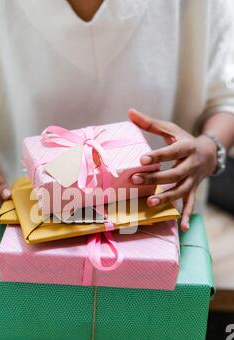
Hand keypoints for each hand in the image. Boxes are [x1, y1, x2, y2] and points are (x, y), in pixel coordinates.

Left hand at [128, 109, 216, 230]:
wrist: (208, 153)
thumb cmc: (183, 140)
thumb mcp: (170, 129)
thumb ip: (150, 123)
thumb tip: (129, 112)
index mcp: (186, 147)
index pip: (171, 152)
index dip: (157, 155)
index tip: (141, 159)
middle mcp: (191, 165)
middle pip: (174, 173)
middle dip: (155, 178)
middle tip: (136, 180)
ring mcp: (193, 180)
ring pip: (181, 190)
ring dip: (166, 197)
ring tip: (150, 203)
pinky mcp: (192, 190)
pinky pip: (190, 204)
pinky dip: (186, 216)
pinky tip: (181, 227)